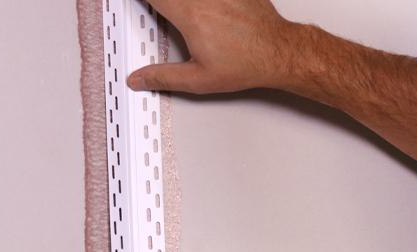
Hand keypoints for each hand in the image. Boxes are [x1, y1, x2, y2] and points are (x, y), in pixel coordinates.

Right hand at [126, 0, 300, 94]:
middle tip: (161, 9)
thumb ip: (163, 77)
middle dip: (161, 1)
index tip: (139, 6)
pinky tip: (205, 10)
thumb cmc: (246, 63)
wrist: (278, 52)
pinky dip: (201, 1)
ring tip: (181, 12)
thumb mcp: (198, 79)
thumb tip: (139, 79)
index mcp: (191, 15)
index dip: (143, 0)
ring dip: (181, 1)